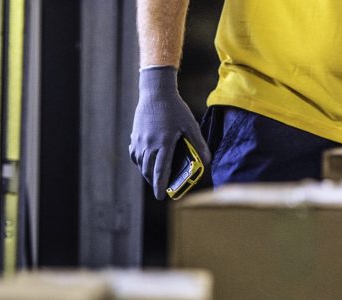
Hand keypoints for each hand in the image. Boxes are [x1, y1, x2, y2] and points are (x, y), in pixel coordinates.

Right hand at [128, 66, 211, 199]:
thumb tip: (207, 161)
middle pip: (148, 170)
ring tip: (154, 178)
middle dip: (153, 182)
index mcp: (163, 143)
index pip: (160, 171)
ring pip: (140, 164)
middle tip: (160, 189)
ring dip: (146, 173)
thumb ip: (199, 144)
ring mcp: (139, 140)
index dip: (160, 186)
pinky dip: (139, 162)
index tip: (161, 197)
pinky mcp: (134, 135)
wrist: (155, 92)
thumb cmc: (175, 109)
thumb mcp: (191, 126)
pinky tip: (145, 162)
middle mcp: (149, 144)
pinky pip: (134, 154)